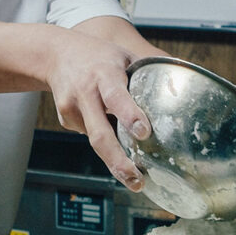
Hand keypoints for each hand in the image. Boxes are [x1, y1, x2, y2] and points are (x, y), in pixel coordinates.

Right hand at [44, 29, 148, 191]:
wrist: (56, 55)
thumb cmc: (99, 56)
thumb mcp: (124, 56)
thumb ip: (148, 70)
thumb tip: (179, 85)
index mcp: (104, 74)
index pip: (116, 97)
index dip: (129, 115)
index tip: (143, 133)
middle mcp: (86, 92)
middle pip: (100, 134)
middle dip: (118, 160)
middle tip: (136, 179)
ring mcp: (72, 108)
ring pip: (95, 142)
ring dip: (115, 161)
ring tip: (133, 178)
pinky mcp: (65, 120)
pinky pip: (90, 135)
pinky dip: (104, 137)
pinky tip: (105, 123)